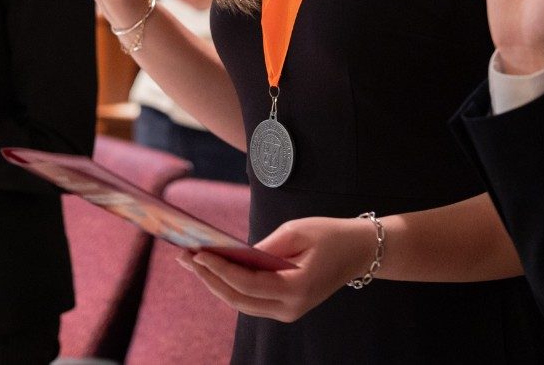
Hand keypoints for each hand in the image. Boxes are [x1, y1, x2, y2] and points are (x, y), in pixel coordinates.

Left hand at [179, 216, 373, 321]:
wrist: (358, 252)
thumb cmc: (328, 235)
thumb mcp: (295, 231)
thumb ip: (263, 247)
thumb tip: (231, 254)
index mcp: (297, 287)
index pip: (247, 283)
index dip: (219, 269)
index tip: (197, 253)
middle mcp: (291, 307)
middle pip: (238, 298)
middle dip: (208, 278)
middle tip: (184, 256)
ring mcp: (288, 311)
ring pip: (241, 303)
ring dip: (214, 283)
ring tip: (191, 261)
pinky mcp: (285, 308)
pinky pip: (250, 299)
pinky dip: (230, 285)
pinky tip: (213, 269)